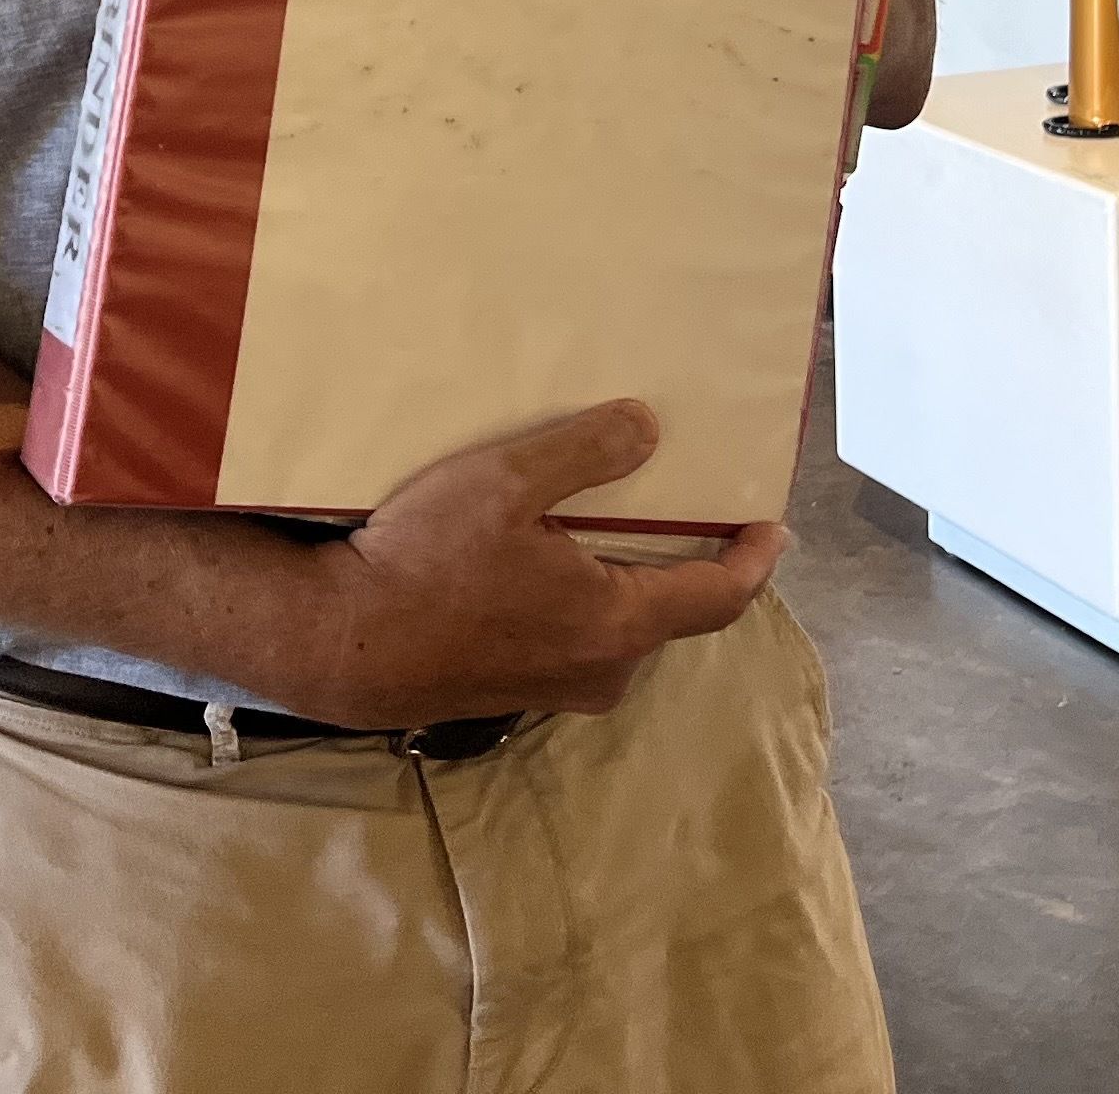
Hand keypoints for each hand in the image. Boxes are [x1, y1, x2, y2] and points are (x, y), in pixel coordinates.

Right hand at [272, 402, 784, 728]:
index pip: (721, 596)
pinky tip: (558, 562)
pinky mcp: (521, 691)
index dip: (755, 558)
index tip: (774, 525)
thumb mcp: (505, 483)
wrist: (345, 645)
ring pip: (625, 630)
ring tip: (621, 526)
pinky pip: (584, 641)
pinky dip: (592, 600)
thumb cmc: (425, 565)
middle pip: (674, 613)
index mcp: (618, 622)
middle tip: (691, 507)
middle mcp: (604, 669)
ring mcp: (561, 688)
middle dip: (691, 562)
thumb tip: (649, 428)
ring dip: (634, 581)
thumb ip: (586, 452)